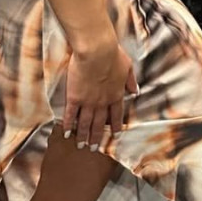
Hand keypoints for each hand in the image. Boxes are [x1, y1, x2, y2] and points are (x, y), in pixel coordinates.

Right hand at [63, 36, 137, 150]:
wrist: (97, 51)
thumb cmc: (113, 54)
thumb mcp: (128, 66)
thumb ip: (131, 81)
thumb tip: (135, 91)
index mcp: (116, 94)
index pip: (116, 115)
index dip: (115, 126)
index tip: (115, 135)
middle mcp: (102, 102)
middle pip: (100, 124)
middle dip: (97, 137)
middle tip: (94, 148)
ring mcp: (88, 101)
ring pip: (85, 123)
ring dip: (83, 136)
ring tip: (81, 146)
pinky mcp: (74, 97)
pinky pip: (71, 114)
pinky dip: (68, 125)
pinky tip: (66, 133)